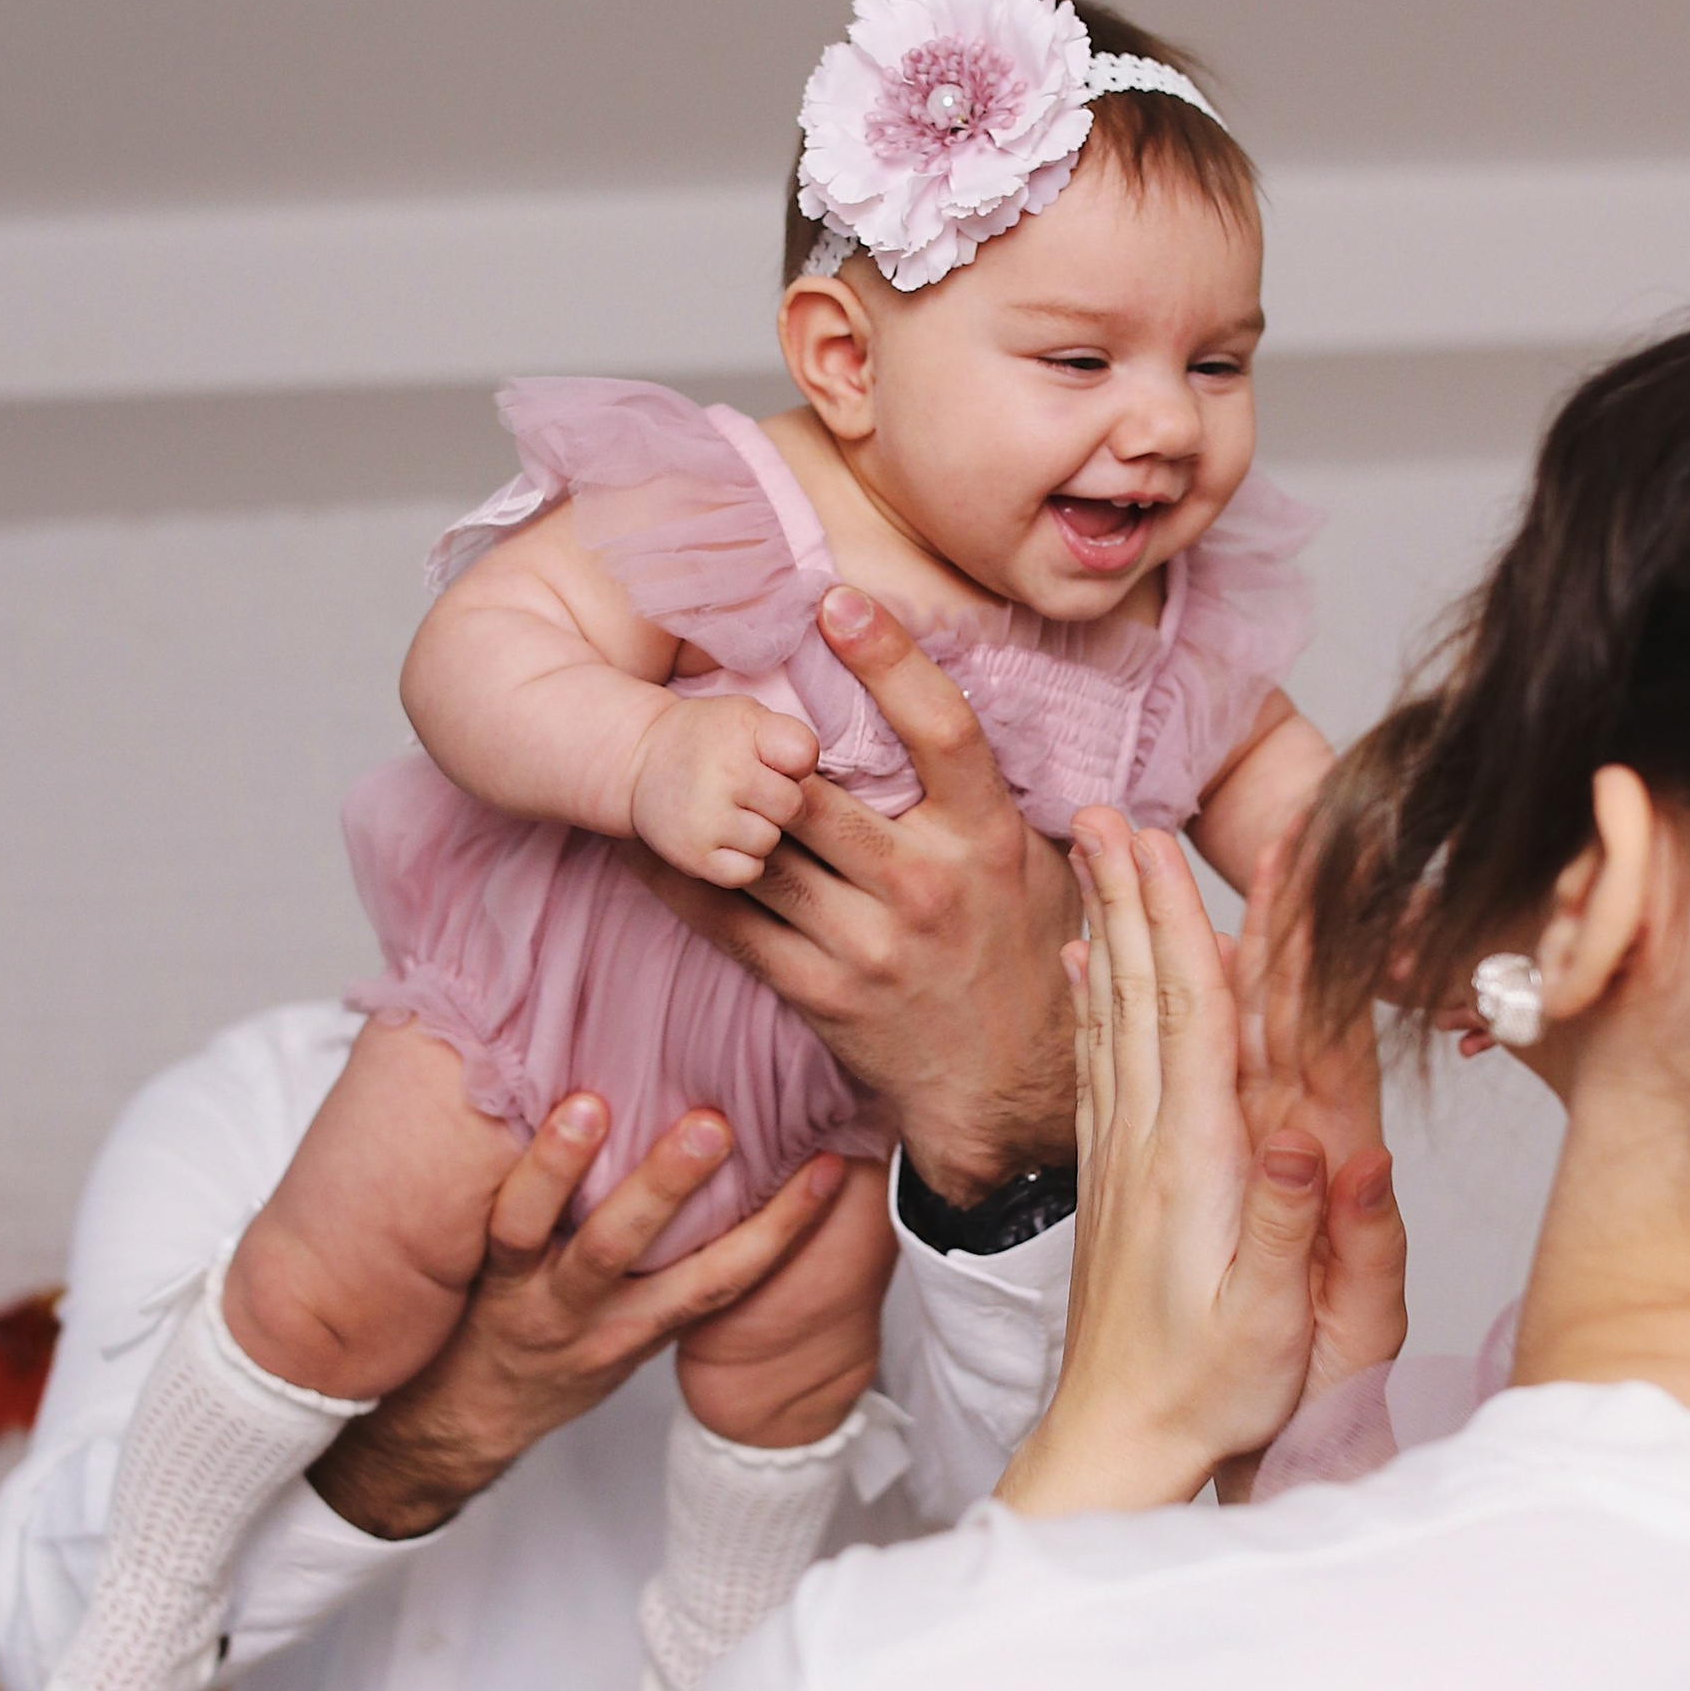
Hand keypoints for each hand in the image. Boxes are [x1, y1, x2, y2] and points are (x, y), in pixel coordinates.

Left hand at [308, 1097, 848, 1538]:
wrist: (466, 1422)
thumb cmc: (558, 1360)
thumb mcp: (630, 1326)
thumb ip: (673, 1266)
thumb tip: (727, 1175)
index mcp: (650, 1323)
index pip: (730, 1278)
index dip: (785, 1228)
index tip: (829, 1169)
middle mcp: (604, 1316)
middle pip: (657, 1256)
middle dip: (685, 1189)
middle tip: (719, 1124)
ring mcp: (545, 1301)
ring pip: (578, 1243)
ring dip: (584, 1171)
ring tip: (597, 1107)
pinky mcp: (490, 1281)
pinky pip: (508, 1230)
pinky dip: (526, 1177)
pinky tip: (540, 1121)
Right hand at [627, 692, 819, 887]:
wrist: (639, 762)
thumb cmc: (709, 740)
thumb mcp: (747, 716)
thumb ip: (789, 738)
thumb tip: (813, 781)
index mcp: (743, 730)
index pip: (805, 755)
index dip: (796, 764)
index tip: (773, 762)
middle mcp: (724, 773)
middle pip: (794, 807)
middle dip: (781, 803)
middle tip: (752, 793)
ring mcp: (706, 818)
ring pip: (770, 842)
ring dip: (759, 832)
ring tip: (732, 813)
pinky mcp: (693, 856)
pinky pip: (747, 871)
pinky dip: (741, 861)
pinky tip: (724, 839)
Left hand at [629, 587, 1078, 1201]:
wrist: (1011, 1089)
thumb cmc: (1025, 957)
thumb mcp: (1044, 866)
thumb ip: (1006, 789)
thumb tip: (994, 694)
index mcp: (988, 841)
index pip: (942, 731)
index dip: (890, 659)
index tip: (840, 601)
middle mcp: (925, 889)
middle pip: (818, 792)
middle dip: (758, 736)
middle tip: (704, 670)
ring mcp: (865, 946)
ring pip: (761, 852)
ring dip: (701, 800)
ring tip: (650, 740)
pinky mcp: (816, 992)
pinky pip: (730, 922)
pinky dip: (681, 876)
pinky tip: (645, 836)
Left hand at [995, 809, 1404, 1516]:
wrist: (1118, 1445)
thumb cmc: (1206, 1392)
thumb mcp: (1270, 1321)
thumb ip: (1290, 1222)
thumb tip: (1311, 1133)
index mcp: (1196, 1163)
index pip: (1192, 1018)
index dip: (1185, 925)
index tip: (1174, 846)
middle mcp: (1150, 1144)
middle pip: (1142, 994)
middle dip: (1132, 896)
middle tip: (1113, 812)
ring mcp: (1124, 1158)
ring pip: (1113, 1018)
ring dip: (1107, 931)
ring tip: (1095, 859)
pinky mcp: (1115, 1180)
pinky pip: (1098, 1065)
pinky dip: (1090, 1003)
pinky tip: (1079, 968)